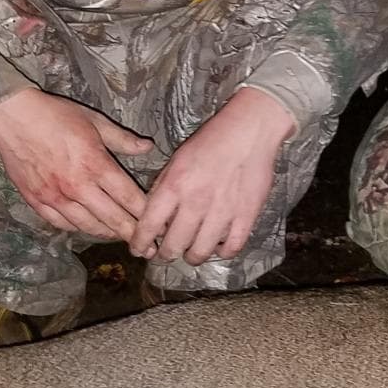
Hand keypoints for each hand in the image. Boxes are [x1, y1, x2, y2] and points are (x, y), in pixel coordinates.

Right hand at [0, 88, 153, 239]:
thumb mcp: (95, 121)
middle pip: (112, 218)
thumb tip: (148, 147)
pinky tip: (87, 229)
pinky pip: (62, 224)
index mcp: (96, 165)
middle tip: (147, 248)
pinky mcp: (37, 201)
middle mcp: (78, 186)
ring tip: (119, 238)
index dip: (145, 213)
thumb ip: (123, 139)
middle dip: (132, 234)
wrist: (12, 117)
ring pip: (88, 226)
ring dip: (107, 234)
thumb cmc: (55, 115)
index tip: (157, 224)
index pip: (128, 197)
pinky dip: (78, 229)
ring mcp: (55, 197)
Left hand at [131, 87, 295, 264]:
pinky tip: (218, 246)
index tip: (138, 250)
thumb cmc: (211, 141)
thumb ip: (163, 187)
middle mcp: (196, 203)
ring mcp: (222, 212)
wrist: (250, 130)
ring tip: (192, 253)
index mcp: (174, 186)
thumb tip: (153, 215)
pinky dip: (221, 253)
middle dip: (166, 254)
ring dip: (192, 257)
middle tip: (167, 253)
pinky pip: (230, 248)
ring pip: (200, 253)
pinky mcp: (246, 216)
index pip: (149, 226)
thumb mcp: (177, 159)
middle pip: (173, 246)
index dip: (140, 243)